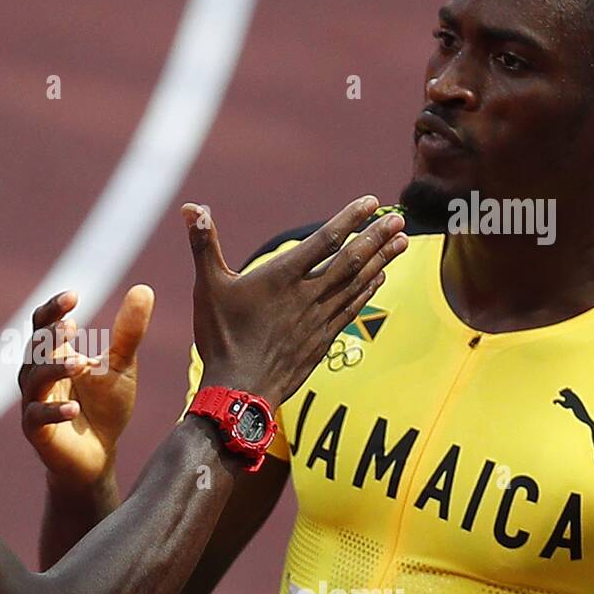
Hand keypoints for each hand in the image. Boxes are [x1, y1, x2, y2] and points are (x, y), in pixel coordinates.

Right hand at [19, 285, 154, 489]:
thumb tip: (144, 288)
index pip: (43, 324)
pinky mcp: (37, 432)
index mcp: (53, 354)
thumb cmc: (105, 407)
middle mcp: (37, 374)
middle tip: (71, 325)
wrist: (99, 456)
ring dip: (55, 369)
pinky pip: (38, 417)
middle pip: (34, 346)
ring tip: (80, 363)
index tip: (73, 296)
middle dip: (50, 335)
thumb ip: (128, 332)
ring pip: (34, 379)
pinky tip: (74, 409)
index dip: (53, 309)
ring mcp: (34, 402)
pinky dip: (54, 411)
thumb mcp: (121, 366)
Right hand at [184, 196, 405, 404]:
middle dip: (376, 238)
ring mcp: (318, 319)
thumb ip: (203, 244)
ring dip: (381, 261)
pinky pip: (351, 309)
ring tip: (401, 242)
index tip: (372, 202)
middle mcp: (306, 296)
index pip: (324, 240)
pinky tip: (379, 279)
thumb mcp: (207, 286)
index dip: (350, 219)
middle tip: (400, 219)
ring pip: (356, 284)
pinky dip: (367, 291)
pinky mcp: (321, 340)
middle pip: (350, 261)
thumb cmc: (221, 337)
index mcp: (282, 278)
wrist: (239, 391)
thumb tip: (192, 206)